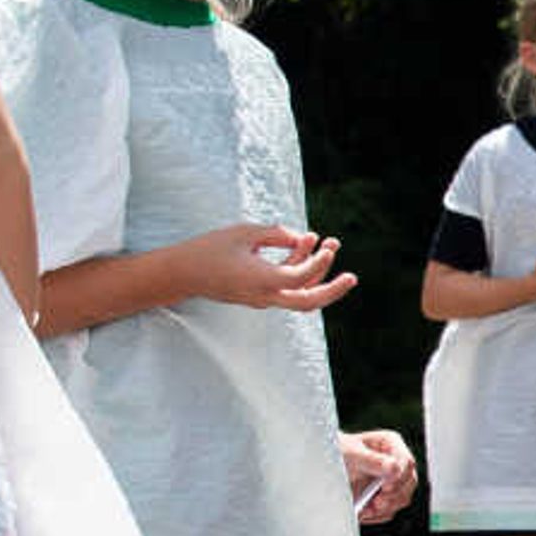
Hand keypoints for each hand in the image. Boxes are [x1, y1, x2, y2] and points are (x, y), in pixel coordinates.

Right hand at [185, 223, 356, 311]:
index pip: (300, 278)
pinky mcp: (259, 295)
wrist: (182, 273)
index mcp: (260, 281)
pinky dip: (299, 270)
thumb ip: (276, 234)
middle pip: (308, 303)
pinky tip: (304, 245)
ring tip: (329, 243)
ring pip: (299, 294)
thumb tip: (304, 238)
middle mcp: (265, 296)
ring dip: (316, 271)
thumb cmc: (210, 249)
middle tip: (352, 278)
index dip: (317, 262)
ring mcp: (262, 299)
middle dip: (333, 290)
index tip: (323, 243)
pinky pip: (287, 288)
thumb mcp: (244, 233)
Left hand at [342, 427, 417, 523]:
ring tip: (367, 507)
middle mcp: (396, 463)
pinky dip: (376, 515)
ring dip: (385, 507)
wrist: (321, 468)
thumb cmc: (336, 453)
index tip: (384, 486)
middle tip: (377, 501)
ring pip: (402, 499)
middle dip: (393, 495)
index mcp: (391, 445)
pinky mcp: (384, 498)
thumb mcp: (351, 454)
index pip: (407, 462)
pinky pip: (389, 512)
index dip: (399, 477)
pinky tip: (363, 510)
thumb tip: (394, 469)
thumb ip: (373, 460)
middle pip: (409, 482)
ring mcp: (392, 482)